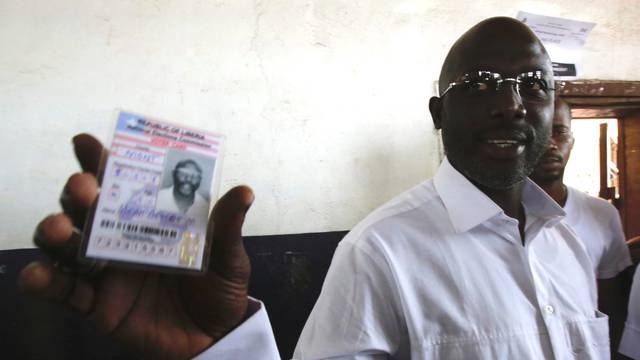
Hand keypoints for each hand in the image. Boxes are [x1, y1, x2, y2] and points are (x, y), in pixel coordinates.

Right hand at [19, 134, 253, 359]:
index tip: (85, 143)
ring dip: (54, 231)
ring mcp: (106, 272)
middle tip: (84, 188)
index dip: (100, 162)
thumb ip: (227, 227)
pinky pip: (64, 292)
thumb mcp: (228, 257)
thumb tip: (244, 191)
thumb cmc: (219, 290)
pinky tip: (35, 275)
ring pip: (67, 245)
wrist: (215, 339)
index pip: (121, 184)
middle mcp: (122, 239)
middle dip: (79, 192)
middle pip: (88, 208)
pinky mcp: (97, 305)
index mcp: (150, 220)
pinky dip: (44, 282)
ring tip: (58, 229)